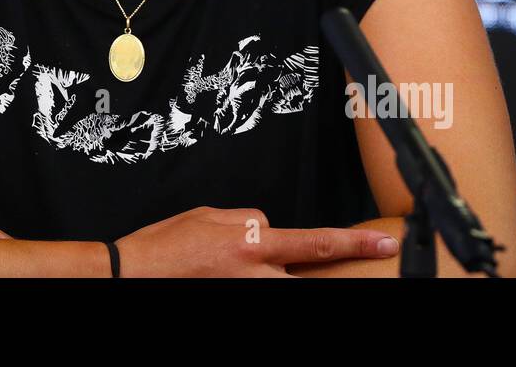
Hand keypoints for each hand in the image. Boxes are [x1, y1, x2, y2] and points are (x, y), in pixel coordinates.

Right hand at [115, 205, 399, 276]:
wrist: (132, 274)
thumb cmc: (164, 244)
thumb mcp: (209, 215)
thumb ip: (247, 220)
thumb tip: (267, 228)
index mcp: (249, 242)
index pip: (315, 242)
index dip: (353, 244)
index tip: (384, 243)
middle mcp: (253, 272)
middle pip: (301, 270)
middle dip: (295, 262)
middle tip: (268, 254)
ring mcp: (244, 291)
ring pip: (278, 281)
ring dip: (264, 269)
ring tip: (224, 259)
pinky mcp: (234, 300)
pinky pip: (255, 285)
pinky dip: (248, 275)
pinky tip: (220, 268)